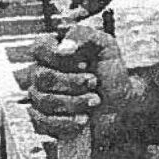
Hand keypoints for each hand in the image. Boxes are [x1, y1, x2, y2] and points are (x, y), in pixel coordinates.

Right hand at [24, 24, 131, 138]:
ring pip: (44, 101)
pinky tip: (83, 118)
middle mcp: (41, 72)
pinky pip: (43, 122)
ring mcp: (40, 96)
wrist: (120, 98)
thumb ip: (84, 36)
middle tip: (94, 82)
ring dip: (74, 102)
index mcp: (52, 51)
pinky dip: (67, 122)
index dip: (58, 57)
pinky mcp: (44, 118)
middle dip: (73, 82)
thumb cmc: (109, 70)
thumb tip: (63, 47)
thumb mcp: (104, 45)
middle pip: (42, 78)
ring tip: (94, 100)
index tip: (84, 63)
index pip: (38, 48)